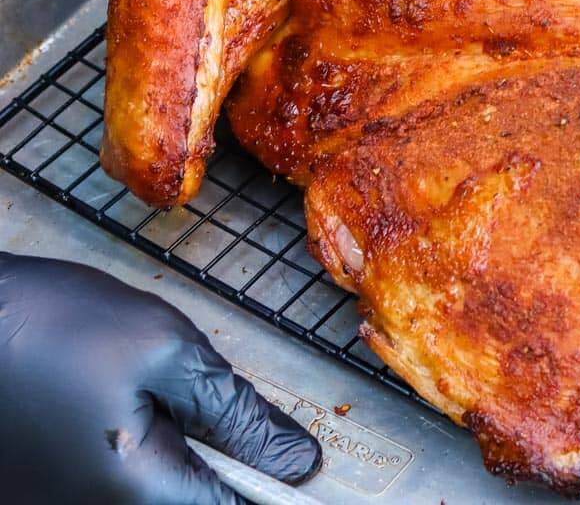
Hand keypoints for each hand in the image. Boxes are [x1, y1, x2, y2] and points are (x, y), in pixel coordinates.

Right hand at [0, 254, 320, 502]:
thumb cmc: (53, 324)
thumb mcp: (163, 349)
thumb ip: (233, 410)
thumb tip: (294, 459)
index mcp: (138, 494)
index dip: (273, 485)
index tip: (299, 456)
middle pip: (194, 499)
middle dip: (223, 458)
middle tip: (209, 395)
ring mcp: (67, 502)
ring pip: (159, 486)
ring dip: (179, 448)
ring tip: (148, 386)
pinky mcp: (47, 489)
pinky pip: (121, 479)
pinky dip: (141, 444)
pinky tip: (118, 396)